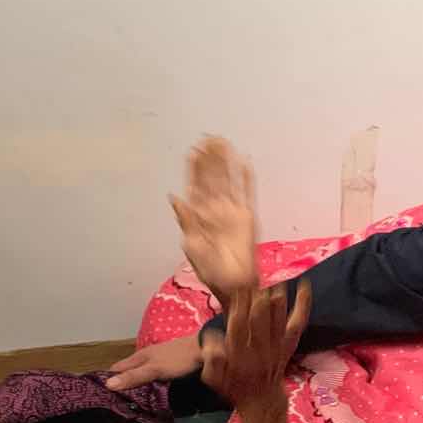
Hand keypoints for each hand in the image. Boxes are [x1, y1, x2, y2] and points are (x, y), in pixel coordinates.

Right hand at [105, 333, 202, 391]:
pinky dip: (143, 382)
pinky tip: (145, 391)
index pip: (116, 369)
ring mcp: (155, 360)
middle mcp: (144, 357)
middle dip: (117, 382)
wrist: (204, 349)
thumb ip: (134, 377)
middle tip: (110, 401)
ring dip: (130, 383)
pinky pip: (148, 374)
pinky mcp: (165, 365)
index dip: (107, 379)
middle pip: (125, 370)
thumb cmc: (178, 359)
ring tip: (125, 399)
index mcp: (138, 357)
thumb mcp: (154, 370)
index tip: (98, 395)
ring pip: (137, 372)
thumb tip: (107, 384)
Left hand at [171, 137, 257, 301]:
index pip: (196, 185)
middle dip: (210, 159)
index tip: (192, 150)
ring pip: (229, 180)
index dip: (194, 168)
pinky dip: (246, 178)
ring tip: (224, 143)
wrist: (233, 284)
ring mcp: (232, 211)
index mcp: (199, 215)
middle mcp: (216, 209)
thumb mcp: (191, 244)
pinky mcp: (247, 216)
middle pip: (213, 178)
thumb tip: (174, 196)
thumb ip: (185, 219)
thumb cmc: (210, 270)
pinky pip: (247, 193)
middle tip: (209, 138)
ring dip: (226, 162)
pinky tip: (244, 162)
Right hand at [201, 282, 310, 409]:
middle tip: (256, 276)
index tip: (237, 288)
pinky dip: (303, 304)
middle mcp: (260, 349)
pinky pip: (298, 322)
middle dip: (258, 297)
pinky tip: (304, 285)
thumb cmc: (233, 385)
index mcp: (239, 355)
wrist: (261, 399)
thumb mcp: (212, 377)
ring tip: (275, 277)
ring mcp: (277, 346)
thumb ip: (211, 358)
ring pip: (279, 318)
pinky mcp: (289, 344)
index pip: (238, 326)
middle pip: (260, 319)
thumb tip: (211, 337)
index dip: (238, 307)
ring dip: (277, 297)